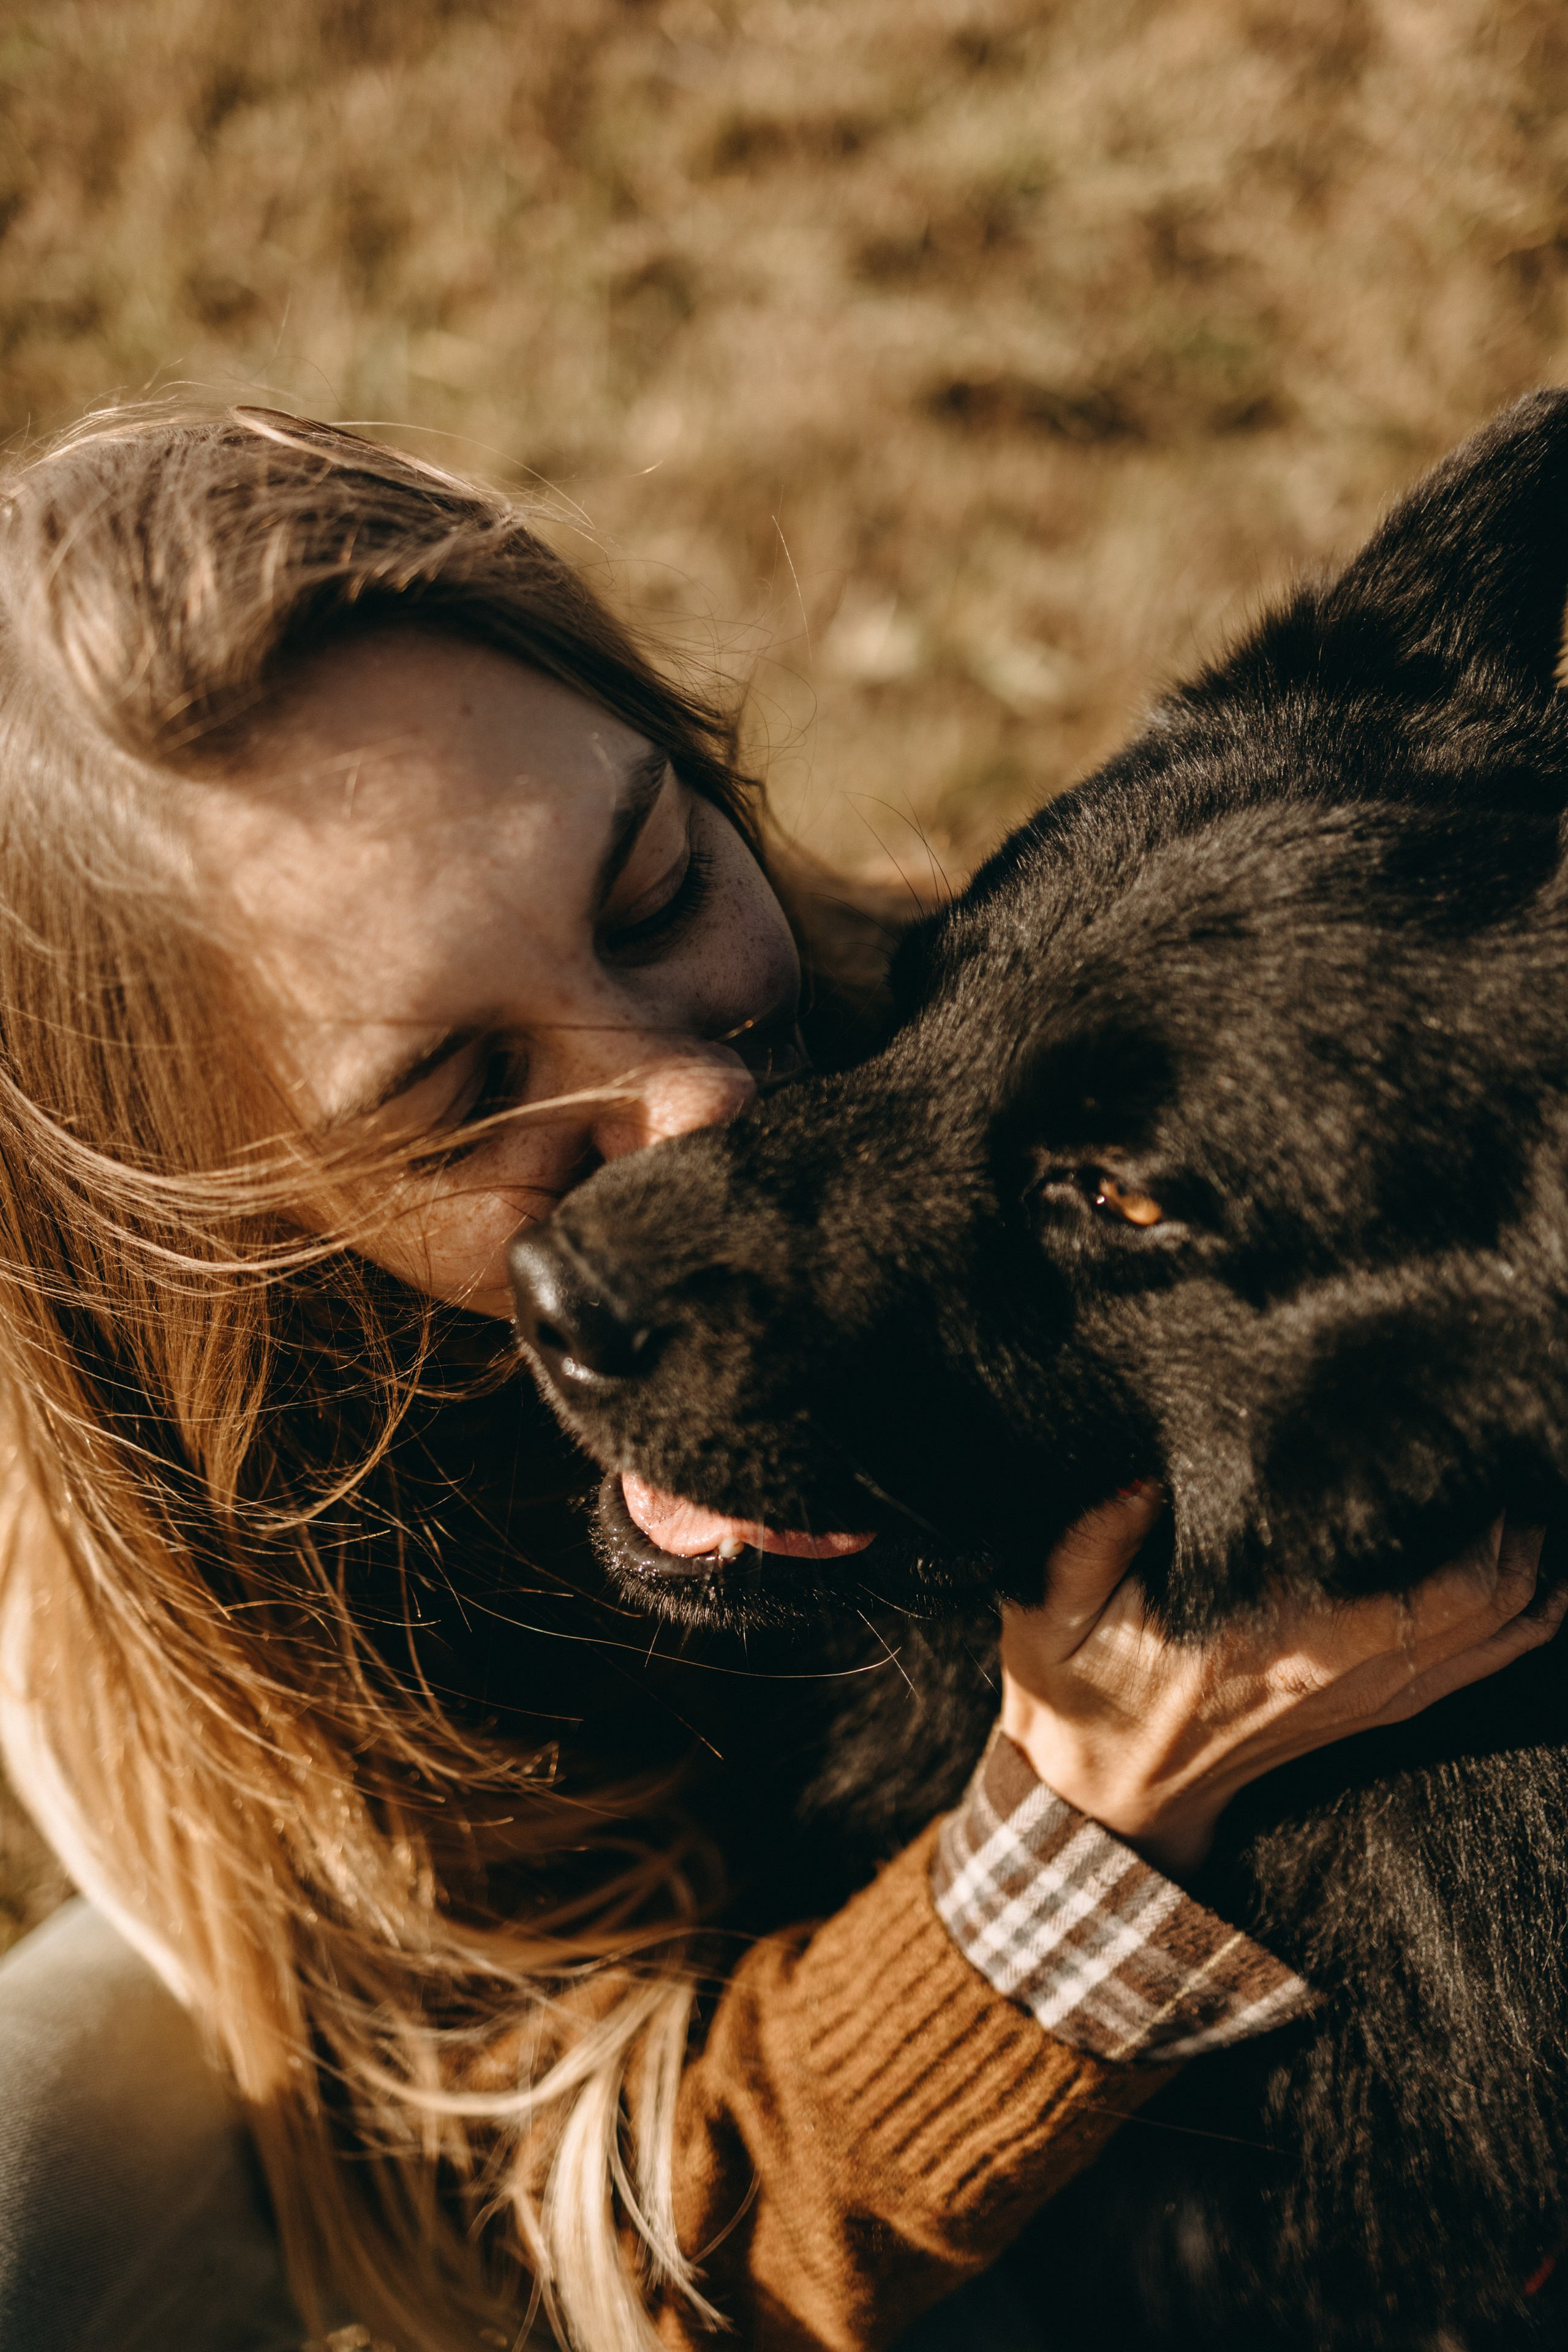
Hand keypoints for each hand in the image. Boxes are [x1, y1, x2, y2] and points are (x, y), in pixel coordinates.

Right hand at [1000, 1489, 1566, 1878]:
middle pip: (1491, 1598)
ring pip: (1499, 1629)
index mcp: (1282, 1645)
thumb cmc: (1075, 1693)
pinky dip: (1522, 1616)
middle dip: (1518, 1518)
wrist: (1103, 1802)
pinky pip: (1479, 1663)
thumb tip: (1143, 1476)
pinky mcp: (1373, 1710)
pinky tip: (1538, 1565)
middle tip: (1500, 1441)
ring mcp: (1369, 1699)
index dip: (1477, 1518)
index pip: (1431, 1587)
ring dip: (1529, 1559)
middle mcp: (1346, 1676)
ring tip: (1522, 1483)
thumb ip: (1090, 1539)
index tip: (1467, 1442)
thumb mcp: (1050, 1611)